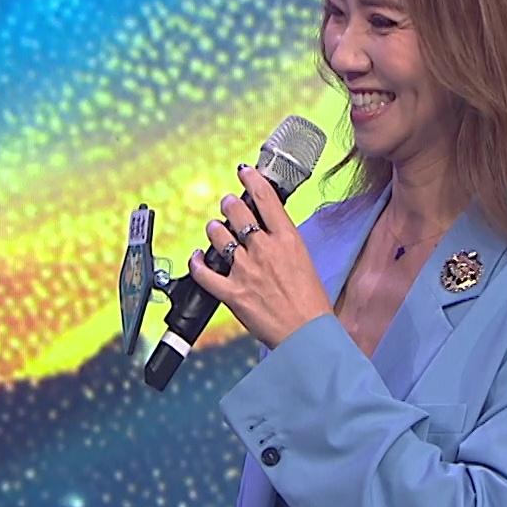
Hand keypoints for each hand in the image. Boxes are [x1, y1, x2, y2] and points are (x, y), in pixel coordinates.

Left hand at [186, 165, 333, 348]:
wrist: (307, 333)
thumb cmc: (311, 303)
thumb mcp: (304, 262)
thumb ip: (284, 243)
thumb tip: (270, 232)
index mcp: (287, 240)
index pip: (266, 199)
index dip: (251, 181)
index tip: (244, 172)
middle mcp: (264, 250)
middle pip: (236, 213)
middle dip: (228, 205)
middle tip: (228, 204)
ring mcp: (245, 270)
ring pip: (218, 236)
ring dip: (214, 229)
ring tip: (215, 228)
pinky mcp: (232, 292)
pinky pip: (203, 273)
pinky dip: (196, 263)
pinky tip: (196, 258)